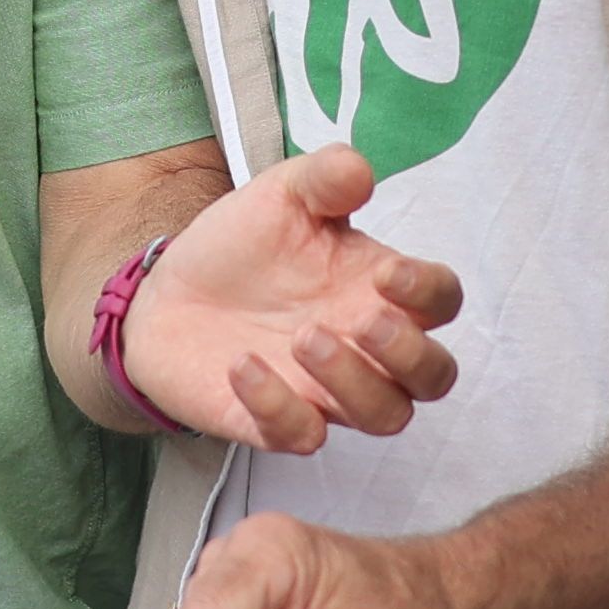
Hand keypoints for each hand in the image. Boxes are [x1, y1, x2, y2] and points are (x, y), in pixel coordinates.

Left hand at [115, 146, 460, 450]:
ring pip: (386, 417)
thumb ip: (323, 177)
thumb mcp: (281, 196)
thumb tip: (360, 170)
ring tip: (303, 339)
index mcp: (377, 290)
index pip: (442, 302)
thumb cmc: (242, 246)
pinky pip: (303, 437)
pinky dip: (278, 407)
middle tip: (363, 321)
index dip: (430, 294)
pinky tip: (242, 366)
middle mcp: (365, 348)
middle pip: (434, 377)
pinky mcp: (277, 422)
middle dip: (411, 355)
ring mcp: (326, 391)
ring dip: (354, 384)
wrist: (166, 293)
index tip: (388, 274)